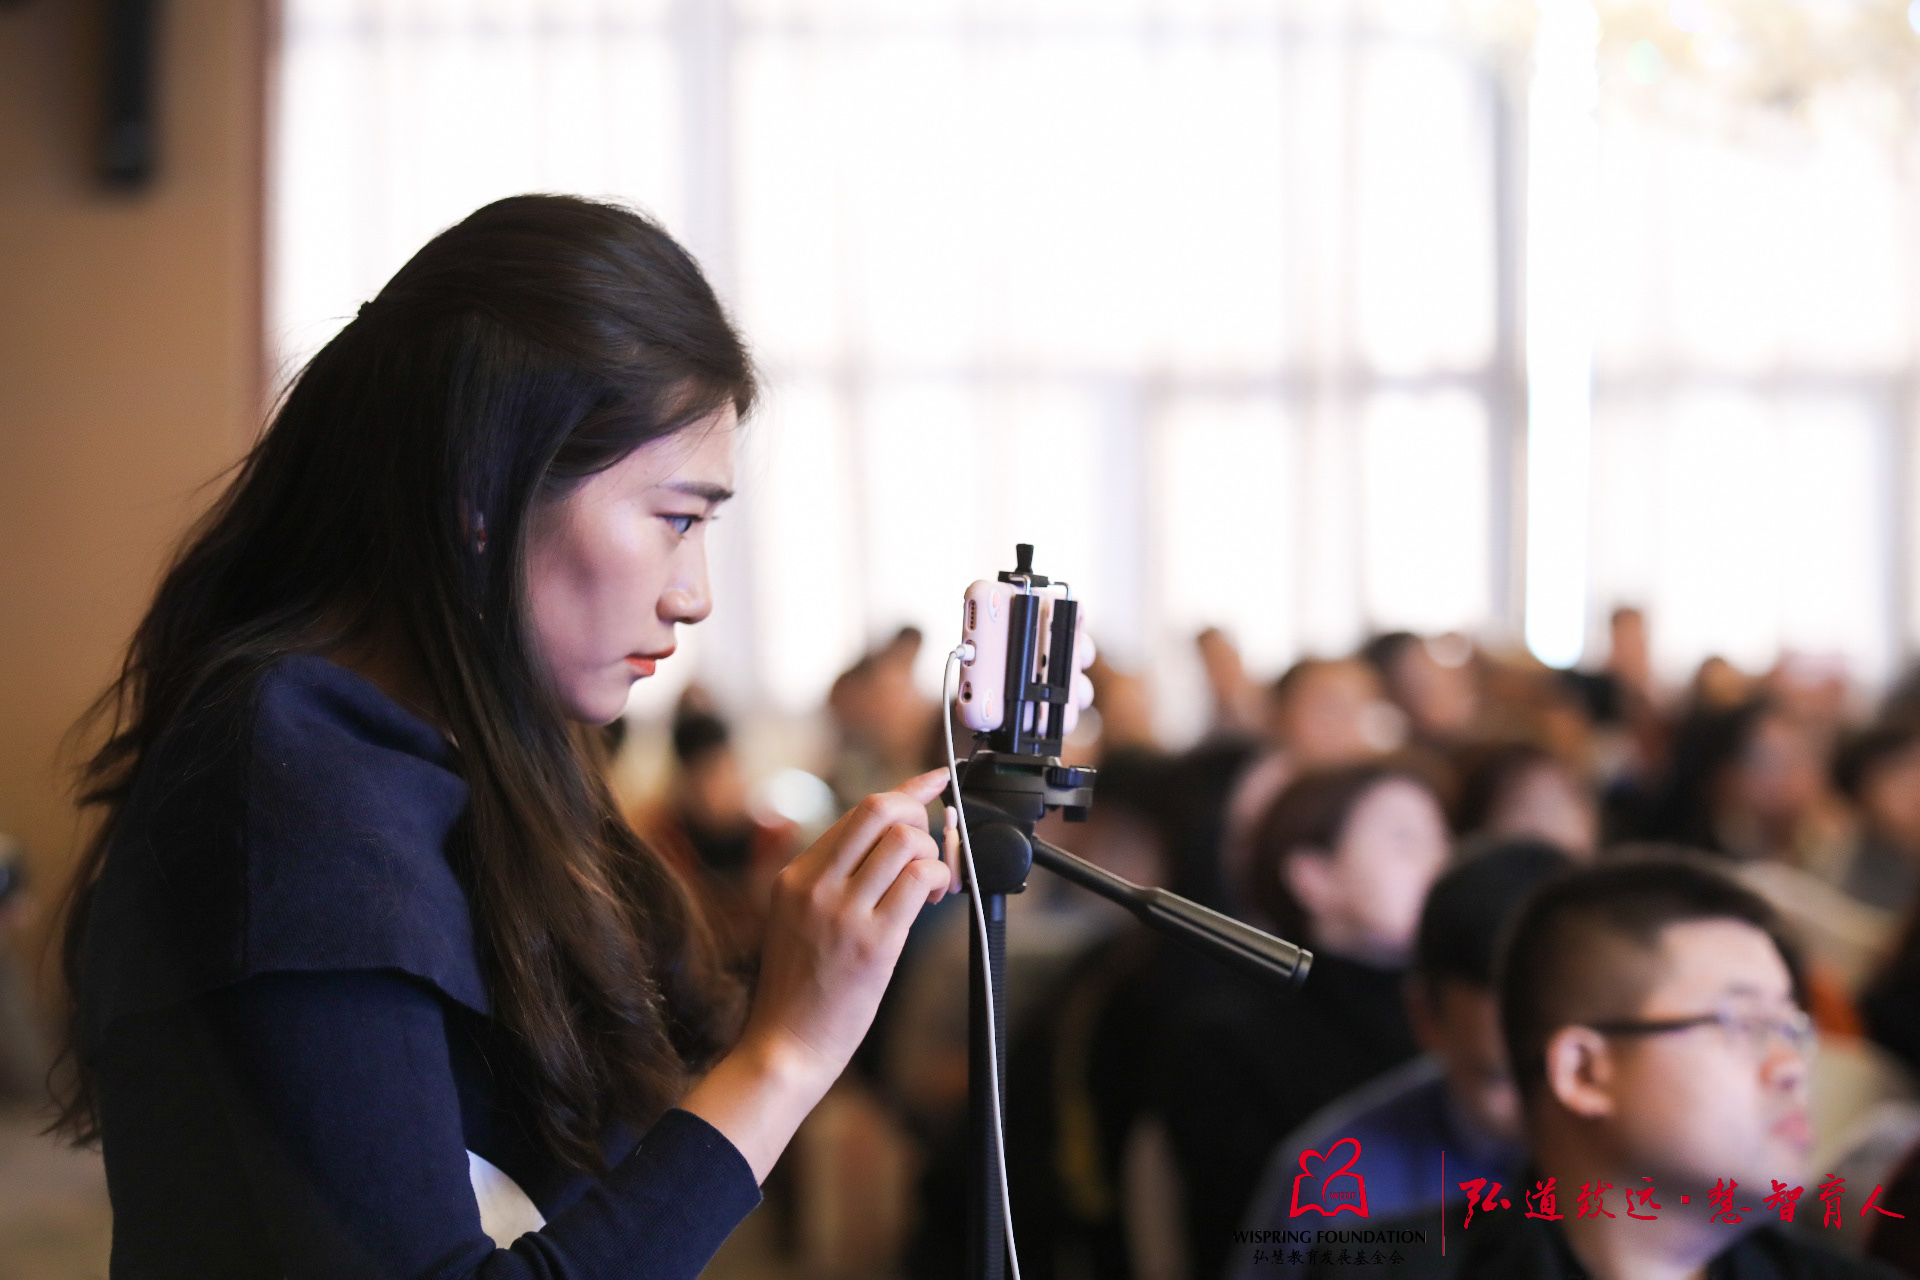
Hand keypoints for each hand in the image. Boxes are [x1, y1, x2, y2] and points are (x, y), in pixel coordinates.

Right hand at [680, 767, 951, 1179]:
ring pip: (905, 841)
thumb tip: (888, 846)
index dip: (906, 790)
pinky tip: (930, 901)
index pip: (858, 812)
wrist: (782, 1048)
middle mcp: (814, 885)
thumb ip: (830, 883)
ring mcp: (841, 911)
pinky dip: (937, 880)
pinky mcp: (871, 942)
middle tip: (928, 848)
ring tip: (927, 887)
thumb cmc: (797, 992)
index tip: (934, 778)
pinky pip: (919, 880)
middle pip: (881, 810)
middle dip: (920, 817)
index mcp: (794, 876)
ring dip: (931, 855)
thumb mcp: (794, 921)